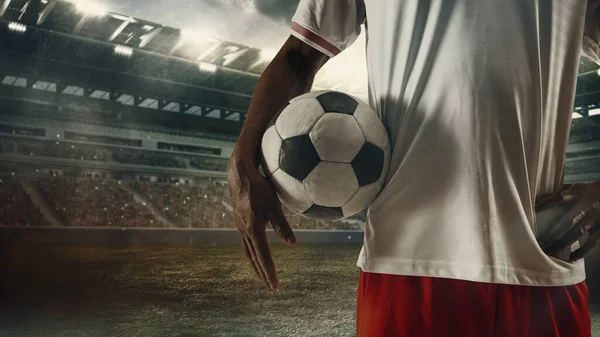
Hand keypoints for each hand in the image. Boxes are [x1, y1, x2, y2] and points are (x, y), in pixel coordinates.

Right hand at [227, 153, 295, 290]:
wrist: (239, 175)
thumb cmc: (259, 187)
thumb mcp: (274, 205)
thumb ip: (282, 225)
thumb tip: (292, 244)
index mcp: (253, 229)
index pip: (263, 256)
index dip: (269, 272)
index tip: (275, 285)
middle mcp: (244, 231)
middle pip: (254, 259)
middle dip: (263, 274)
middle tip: (272, 288)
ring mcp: (241, 227)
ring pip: (248, 253)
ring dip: (256, 267)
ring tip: (264, 277)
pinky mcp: (240, 223)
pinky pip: (246, 244)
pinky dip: (252, 255)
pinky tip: (256, 256)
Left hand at [535, 182, 599, 260]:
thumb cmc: (589, 191)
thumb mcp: (576, 187)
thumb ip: (560, 191)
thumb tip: (538, 194)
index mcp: (578, 194)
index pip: (560, 198)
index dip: (546, 203)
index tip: (533, 209)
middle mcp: (586, 207)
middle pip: (568, 221)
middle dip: (554, 234)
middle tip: (540, 243)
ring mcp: (594, 219)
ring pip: (578, 234)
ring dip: (564, 244)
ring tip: (550, 252)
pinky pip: (591, 242)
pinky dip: (582, 251)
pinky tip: (570, 257)